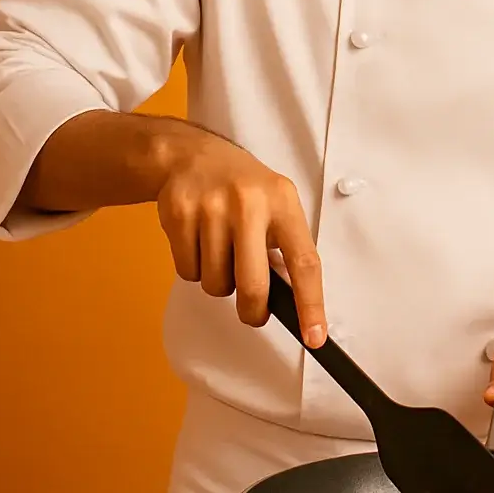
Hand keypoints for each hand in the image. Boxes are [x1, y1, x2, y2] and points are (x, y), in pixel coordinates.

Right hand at [155, 131, 325, 343]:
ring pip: (216, 283)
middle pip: (253, 285)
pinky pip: (187, 271)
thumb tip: (294, 300)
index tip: (314, 337)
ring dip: (219, 280)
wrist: (192, 155)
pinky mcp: (179, 214)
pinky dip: (193, 267)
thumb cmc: (244, 188)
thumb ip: (285, 246)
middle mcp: (248, 204)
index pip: (304, 262)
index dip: (310, 303)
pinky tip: (198, 239)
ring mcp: (211, 208)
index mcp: (282, 203)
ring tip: (220, 250)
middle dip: (252, 310)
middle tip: (252, 310)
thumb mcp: (275, 204)